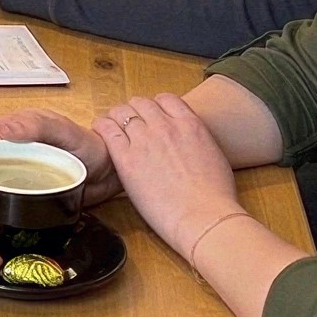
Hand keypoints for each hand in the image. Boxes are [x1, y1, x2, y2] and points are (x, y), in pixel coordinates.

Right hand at [0, 108, 121, 205]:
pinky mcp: (30, 182)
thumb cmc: (91, 147)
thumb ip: (38, 128)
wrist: (110, 172)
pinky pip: (10, 186)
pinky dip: (5, 191)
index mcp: (27, 124)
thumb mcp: (65, 132)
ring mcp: (24, 163)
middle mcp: (22, 142)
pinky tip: (6, 197)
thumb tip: (3, 131)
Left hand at [88, 94, 243, 250]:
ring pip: (122, 112)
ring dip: (117, 118)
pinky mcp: (127, 159)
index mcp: (190, 125)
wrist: (203, 216)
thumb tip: (191, 145)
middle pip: (141, 103)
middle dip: (135, 111)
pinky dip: (102, 127)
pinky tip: (101, 132)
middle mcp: (166, 127)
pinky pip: (107, 130)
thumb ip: (197, 143)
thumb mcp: (214, 157)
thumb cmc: (214, 197)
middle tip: (130, 124)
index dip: (156, 106)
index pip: (166, 99)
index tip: (151, 116)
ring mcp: (145, 141)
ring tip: (113, 128)